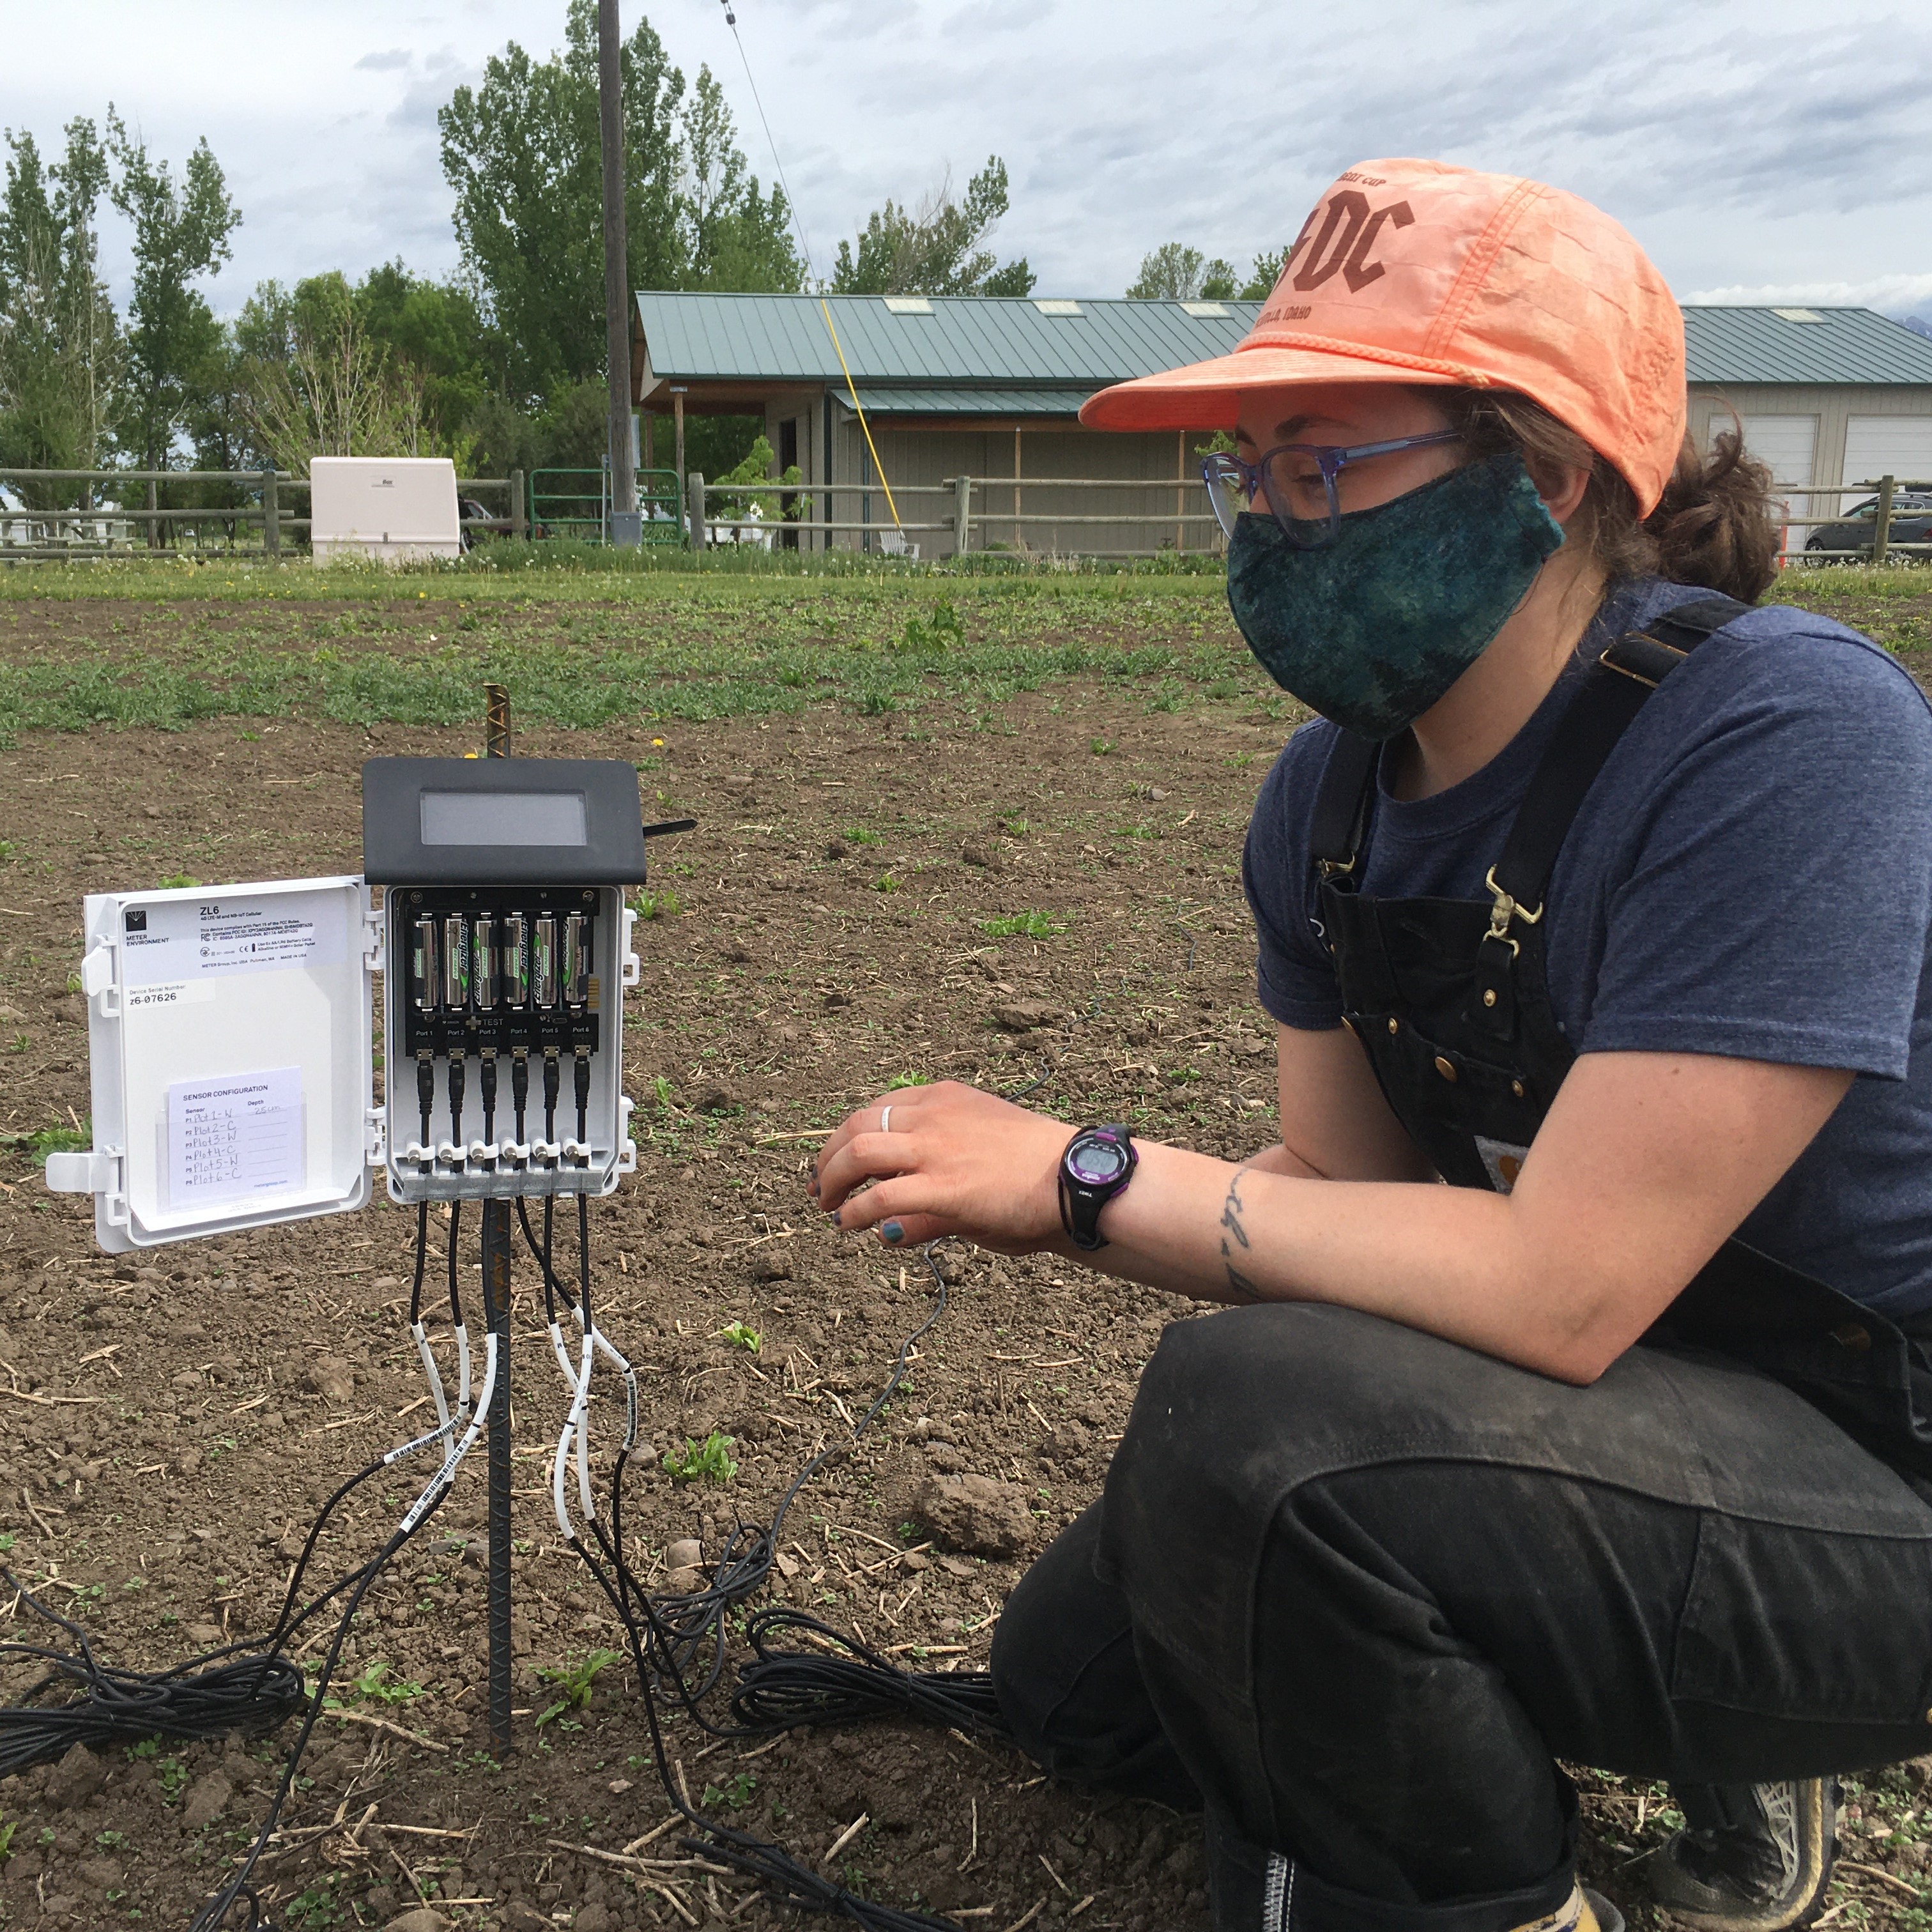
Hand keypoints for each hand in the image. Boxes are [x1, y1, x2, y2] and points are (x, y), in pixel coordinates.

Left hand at [812, 1081, 1071, 1251]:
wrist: (1078, 1180)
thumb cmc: (1039, 1171)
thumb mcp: (980, 1156)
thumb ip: (935, 1181)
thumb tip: (892, 1232)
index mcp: (946, 1098)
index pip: (880, 1107)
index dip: (849, 1135)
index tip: (839, 1158)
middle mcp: (935, 1115)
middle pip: (858, 1124)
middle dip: (829, 1155)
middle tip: (820, 1185)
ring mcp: (937, 1149)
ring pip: (859, 1151)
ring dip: (833, 1179)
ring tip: (828, 1206)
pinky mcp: (942, 1188)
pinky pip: (880, 1198)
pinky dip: (855, 1212)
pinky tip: (851, 1225)